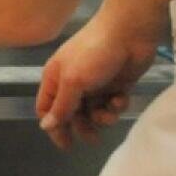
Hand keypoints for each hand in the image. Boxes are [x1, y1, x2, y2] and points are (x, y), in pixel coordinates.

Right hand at [36, 13, 158, 150]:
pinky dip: (116, 105)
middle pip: (72, 114)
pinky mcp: (116, 85)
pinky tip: (121, 97)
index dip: (54, 126)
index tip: (66, 144)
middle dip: (83, 126)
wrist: (130, 32)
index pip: (47, 108)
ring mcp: (96, 84)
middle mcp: (73, 82)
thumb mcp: (73, 81)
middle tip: (93, 138)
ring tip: (110, 112)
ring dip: (103, 117)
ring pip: (94, 112)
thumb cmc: (95, 53)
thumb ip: (61, 106)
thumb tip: (45, 126)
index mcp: (56, 78)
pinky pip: (112, 104)